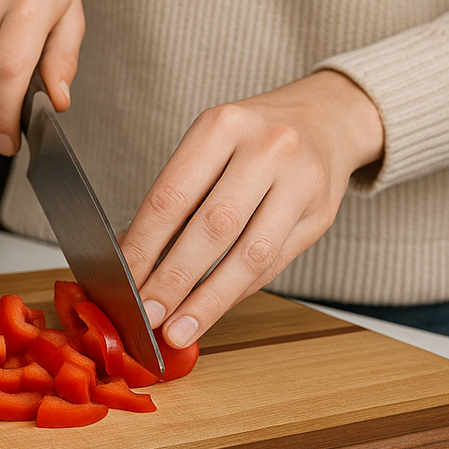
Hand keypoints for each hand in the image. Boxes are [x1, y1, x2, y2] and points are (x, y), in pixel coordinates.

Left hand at [119, 70, 384, 347]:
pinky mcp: (321, 214)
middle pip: (212, 227)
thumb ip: (174, 199)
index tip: (123, 282)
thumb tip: (129, 255)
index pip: (172, 196)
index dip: (144, 246)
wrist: (325, 119)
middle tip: (147, 315)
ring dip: (208, 300)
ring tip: (178, 329)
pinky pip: (273, 265)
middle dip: (174, 280)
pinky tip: (211, 309)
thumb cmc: (251, 139)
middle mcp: (266, 149)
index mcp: (222, 126)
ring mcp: (300, 181)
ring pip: (249, 255)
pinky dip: (237, 292)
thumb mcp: (208, 147)